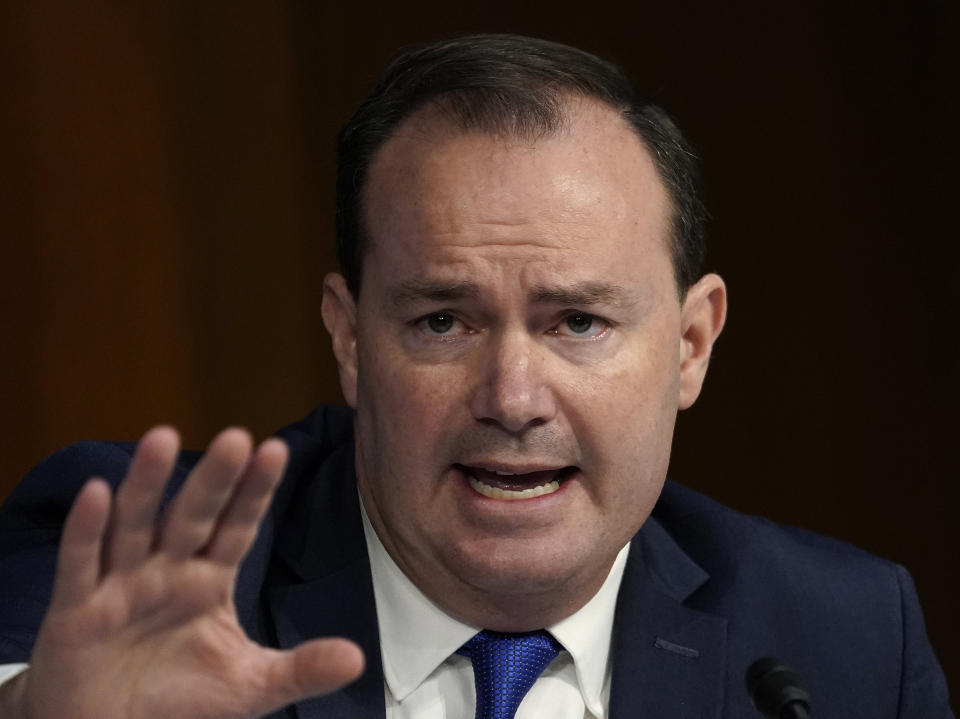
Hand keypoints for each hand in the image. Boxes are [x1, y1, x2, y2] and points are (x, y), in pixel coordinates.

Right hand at [2, 427, 363, 718]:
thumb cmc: (180, 702)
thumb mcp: (249, 686)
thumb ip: (300, 669)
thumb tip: (358, 660)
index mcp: (209, 580)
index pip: (238, 527)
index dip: (254, 491)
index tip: (276, 450)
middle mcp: (167, 570)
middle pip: (193, 516)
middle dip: (214, 480)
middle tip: (236, 436)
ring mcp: (120, 585)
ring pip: (135, 525)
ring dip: (148, 484)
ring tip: (162, 437)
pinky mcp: (76, 611)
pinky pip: (80, 565)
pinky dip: (87, 530)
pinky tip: (96, 492)